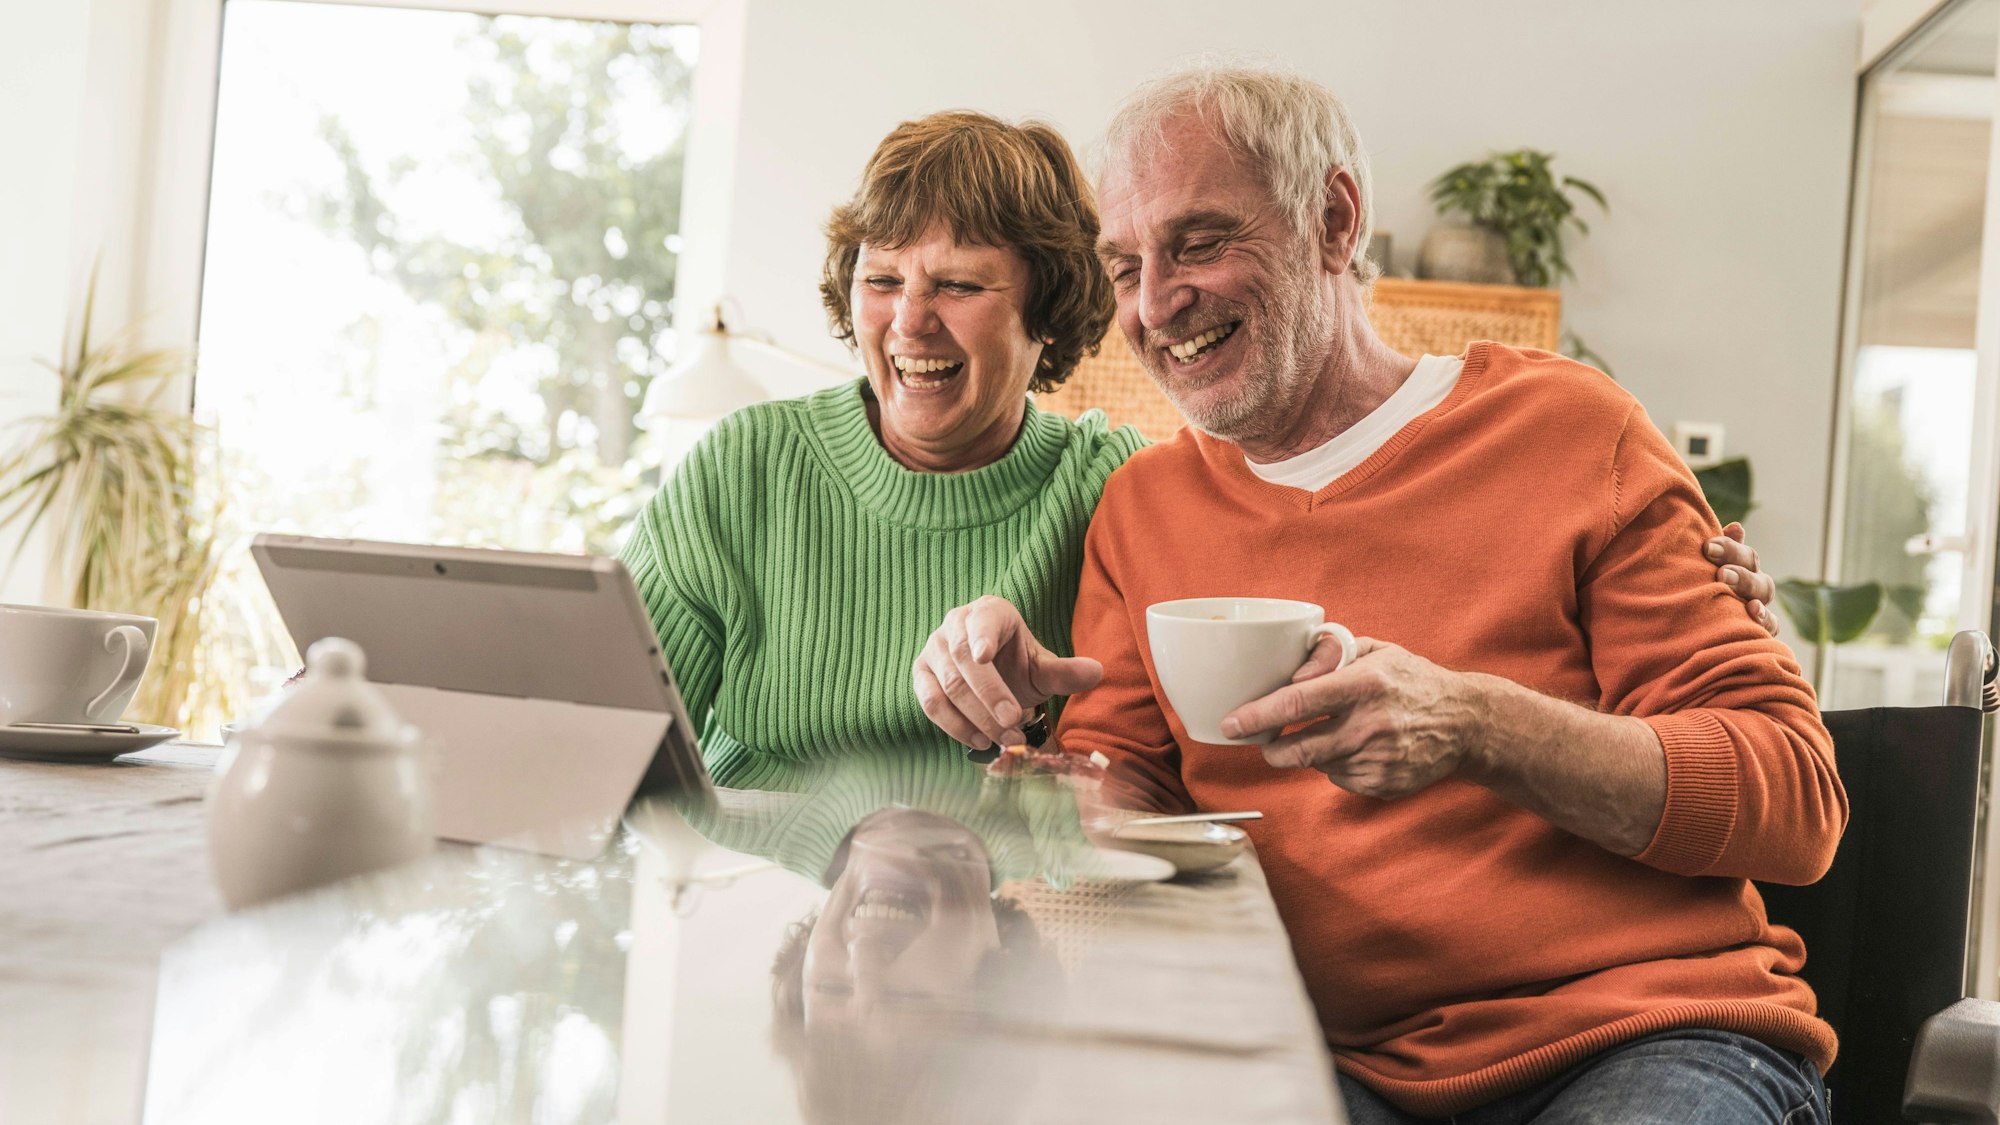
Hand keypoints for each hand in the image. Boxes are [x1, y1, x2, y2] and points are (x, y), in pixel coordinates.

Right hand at [913, 595, 1102, 750]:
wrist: (993, 677)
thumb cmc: (1017, 666)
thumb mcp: (1043, 669)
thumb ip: (1065, 672)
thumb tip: (1097, 671)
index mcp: (989, 612)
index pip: (982, 620)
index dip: (981, 636)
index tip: (984, 655)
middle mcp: (955, 624)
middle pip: (964, 660)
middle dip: (989, 696)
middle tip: (1013, 723)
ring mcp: (934, 649)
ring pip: (948, 685)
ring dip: (976, 718)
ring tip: (1005, 740)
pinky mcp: (922, 676)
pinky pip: (931, 702)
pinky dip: (954, 725)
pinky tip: (980, 741)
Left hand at [1220, 636, 1479, 799]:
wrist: (1465, 722)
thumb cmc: (1410, 680)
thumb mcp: (1375, 650)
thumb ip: (1329, 652)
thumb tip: (1292, 674)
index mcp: (1364, 685)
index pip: (1298, 704)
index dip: (1257, 716)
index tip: (1231, 723)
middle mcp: (1371, 725)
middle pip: (1297, 748)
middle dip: (1270, 748)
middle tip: (1263, 740)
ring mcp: (1378, 760)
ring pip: (1316, 764)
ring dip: (1311, 751)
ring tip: (1336, 731)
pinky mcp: (1383, 785)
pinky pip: (1339, 779)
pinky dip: (1337, 765)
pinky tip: (1359, 748)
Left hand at [1705, 522, 1777, 635]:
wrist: (1691, 626)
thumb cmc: (1695, 585)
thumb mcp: (1701, 566)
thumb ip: (1716, 548)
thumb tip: (1736, 527)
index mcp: (1739, 565)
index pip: (1742, 553)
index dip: (1729, 548)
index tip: (1708, 547)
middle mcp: (1751, 581)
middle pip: (1753, 568)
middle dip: (1736, 566)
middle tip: (1720, 572)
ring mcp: (1758, 603)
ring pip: (1763, 590)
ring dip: (1747, 585)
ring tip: (1728, 582)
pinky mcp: (1761, 627)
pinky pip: (1771, 623)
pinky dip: (1765, 617)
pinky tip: (1752, 610)